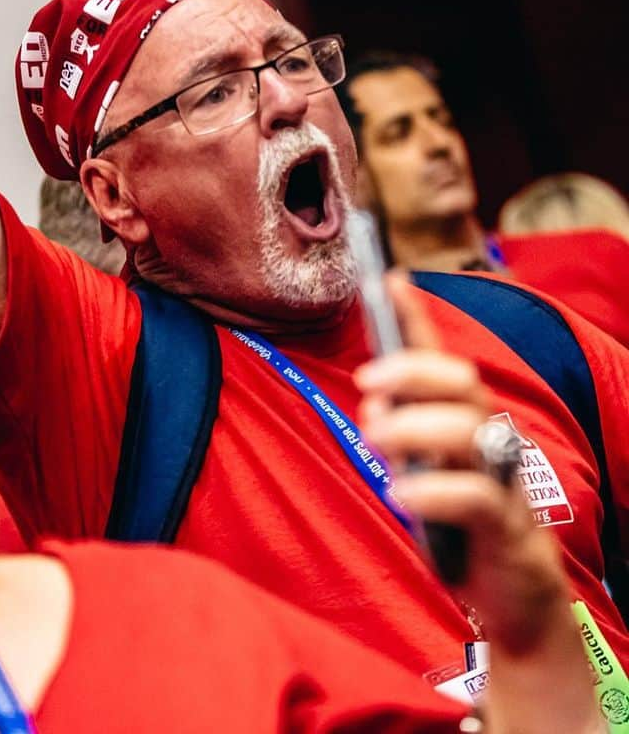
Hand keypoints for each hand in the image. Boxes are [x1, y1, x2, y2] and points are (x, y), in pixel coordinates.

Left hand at [356, 274, 569, 653]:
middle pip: (462, 384)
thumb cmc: (458, 524)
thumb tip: (373, 405)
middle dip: (413, 372)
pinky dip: (434, 490)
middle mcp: (487, 440)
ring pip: (471, 430)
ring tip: (376, 438)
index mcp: (462, 421)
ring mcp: (500, 481)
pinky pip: (477, 498)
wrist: (512, 600)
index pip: (439, 360)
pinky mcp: (506, 528)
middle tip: (367, 384)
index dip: (417, 318)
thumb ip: (399, 435)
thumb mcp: (420, 469)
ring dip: (414, 427)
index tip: (390, 279)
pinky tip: (400, 493)